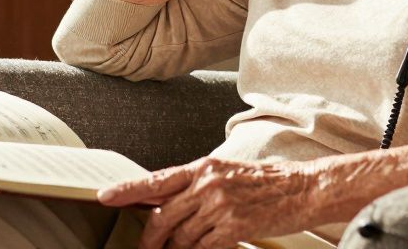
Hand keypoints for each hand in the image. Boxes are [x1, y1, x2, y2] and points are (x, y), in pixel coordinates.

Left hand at [97, 156, 318, 248]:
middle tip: (146, 247)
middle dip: (150, 237)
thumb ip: (198, 185)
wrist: (302, 188)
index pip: (156, 180)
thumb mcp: (227, 173)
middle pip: (162, 216)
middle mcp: (207, 184)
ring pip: (181, 237)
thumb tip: (170, 202)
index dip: (127, 190)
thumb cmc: (268, 181)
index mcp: (203, 167)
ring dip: (178, 248)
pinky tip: (204, 248)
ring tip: (183, 248)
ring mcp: (219, 206)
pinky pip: (201, 248)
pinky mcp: (232, 227)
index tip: (105, 197)